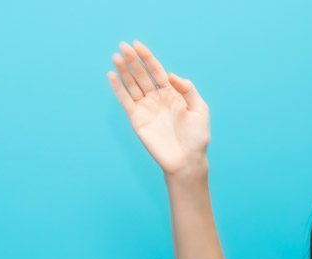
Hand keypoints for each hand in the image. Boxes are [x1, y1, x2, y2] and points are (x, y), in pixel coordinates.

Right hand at [106, 40, 209, 177]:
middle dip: (132, 60)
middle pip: (141, 75)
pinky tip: (111, 76)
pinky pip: (125, 101)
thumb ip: (188, 89)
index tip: (137, 45)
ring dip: (123, 71)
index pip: (156, 71)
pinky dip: (117, 89)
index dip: (147, 57)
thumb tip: (169, 75)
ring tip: (116, 57)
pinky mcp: (137, 120)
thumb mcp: (200, 109)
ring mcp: (146, 109)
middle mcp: (157, 98)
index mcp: (172, 93)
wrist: (187, 160)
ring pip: (132, 85)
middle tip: (123, 46)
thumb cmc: (196, 137)